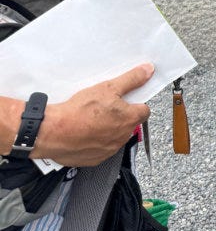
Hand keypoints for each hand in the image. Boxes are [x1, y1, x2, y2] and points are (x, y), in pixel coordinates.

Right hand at [34, 64, 152, 165]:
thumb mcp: (108, 88)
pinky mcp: (95, 159)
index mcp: (130, 119)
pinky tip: (84, 133)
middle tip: (104, 108)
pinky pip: (100, 149)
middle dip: (120, 116)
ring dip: (108, 129)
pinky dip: (94, 142)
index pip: (144, 110)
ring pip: (114, 137)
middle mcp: (122, 137)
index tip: (125, 100)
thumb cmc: (79, 111)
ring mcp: (109, 150)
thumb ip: (131, 79)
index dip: (135, 103)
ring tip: (91, 120)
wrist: (53, 132)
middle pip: (129, 124)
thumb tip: (147, 71)